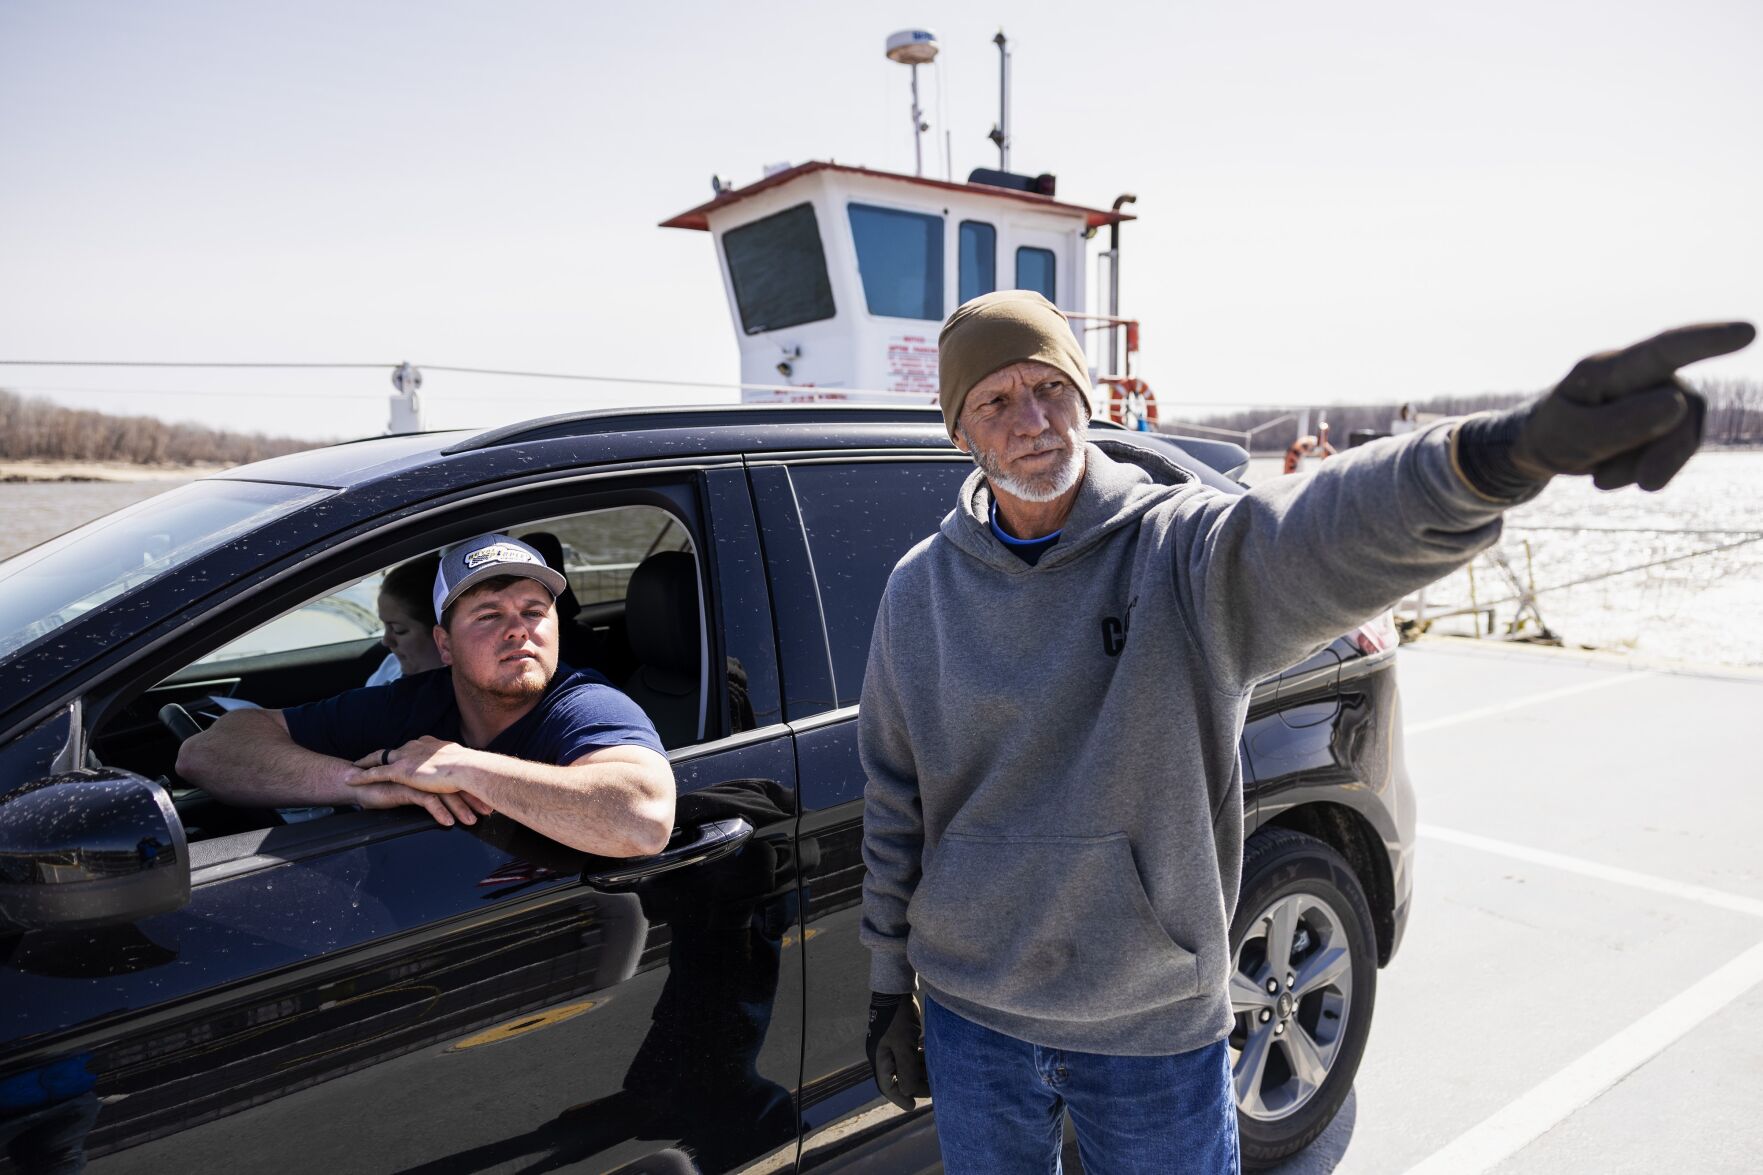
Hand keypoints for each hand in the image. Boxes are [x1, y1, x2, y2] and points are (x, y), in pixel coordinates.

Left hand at [350, 737, 493, 826]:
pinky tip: (349, 779)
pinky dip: (361, 776)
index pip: (412, 747)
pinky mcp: (400, 772)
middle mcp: (415, 747)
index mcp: (430, 745)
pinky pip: (374, 774)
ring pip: (379, 759)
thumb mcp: (462, 763)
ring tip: (353, 767)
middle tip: (368, 758)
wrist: (468, 769)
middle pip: (392, 750)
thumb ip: (457, 765)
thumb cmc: (471, 768)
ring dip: (364, 763)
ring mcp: (406, 758)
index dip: (403, 752)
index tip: (398, 754)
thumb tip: (465, 770)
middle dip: (380, 755)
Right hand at [866, 992, 929, 1110]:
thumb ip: (906, 1070)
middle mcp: (882, 1054)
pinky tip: (932, 1061)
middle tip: (933, 1091)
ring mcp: (890, 1045)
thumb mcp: (904, 1046)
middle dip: (915, 1085)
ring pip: (905, 1067)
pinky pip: (909, 1055)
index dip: (900, 1098)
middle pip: (898, 1078)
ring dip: (919, 1073)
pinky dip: (919, 1061)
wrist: (895, 991)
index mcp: (879, 1059)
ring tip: (936, 1077)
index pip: (887, 1086)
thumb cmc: (898, 1018)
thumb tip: (908, 1092)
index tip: (913, 1106)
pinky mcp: (899, 1037)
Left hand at [1461, 322, 1752, 496]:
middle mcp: (1646, 375)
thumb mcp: (1570, 435)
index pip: (1664, 350)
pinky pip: (1676, 454)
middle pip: (1680, 412)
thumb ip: (1619, 423)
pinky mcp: (1673, 423)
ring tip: (1600, 478)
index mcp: (1612, 368)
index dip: (1705, 341)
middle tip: (1600, 484)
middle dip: (1652, 456)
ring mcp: (1664, 397)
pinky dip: (1647, 472)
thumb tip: (1679, 402)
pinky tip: (1613, 474)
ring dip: (1644, 468)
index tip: (1747, 332)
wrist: (1546, 448)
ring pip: (1683, 437)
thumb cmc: (1552, 432)